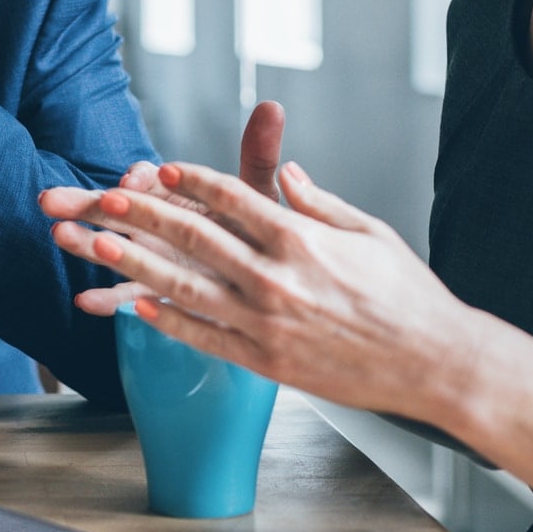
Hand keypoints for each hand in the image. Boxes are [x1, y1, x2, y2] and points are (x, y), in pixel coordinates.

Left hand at [39, 155, 478, 424]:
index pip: (233, 199)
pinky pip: (205, 337)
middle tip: (104, 197)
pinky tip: (137, 307)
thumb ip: (319, 201)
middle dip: (144, 214)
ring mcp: (267, 322)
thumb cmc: (407, 295)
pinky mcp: (266, 361)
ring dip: (136, 264)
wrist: (434, 363)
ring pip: (186, 287)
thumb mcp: (368, 232)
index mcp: (302, 238)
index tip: (160, 168)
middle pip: (195, 237)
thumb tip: (286, 172)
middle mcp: (277, 277)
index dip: (192, 181)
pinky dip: (168, 322)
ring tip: (98, 246)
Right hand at [70, 101, 286, 316]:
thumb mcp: (257, 193)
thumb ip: (258, 154)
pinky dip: (105, 299)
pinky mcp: (154, 289)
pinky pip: (126, 295)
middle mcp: (156, 221)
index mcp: (174, 192)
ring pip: (111, 248)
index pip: (149, 179)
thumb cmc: (256, 228)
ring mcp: (151, 256)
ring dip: (84, 243)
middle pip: (114, 208)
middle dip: (85, 202)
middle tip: (52, 200)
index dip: (138, 178)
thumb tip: (271, 107)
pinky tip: (85, 302)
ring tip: (60, 236)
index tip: (133, 178)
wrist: (261, 275)